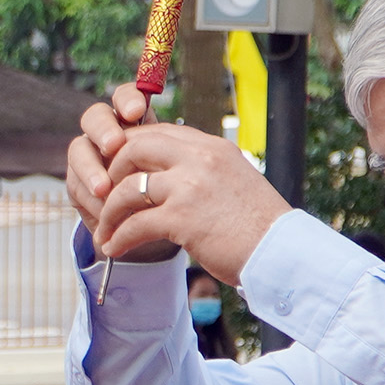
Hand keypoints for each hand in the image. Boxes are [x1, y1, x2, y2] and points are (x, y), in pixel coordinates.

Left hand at [66, 83, 288, 285]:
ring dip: (109, 211)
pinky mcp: (183, 218)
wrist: (281, 253)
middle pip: (135, 147)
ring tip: (104, 230)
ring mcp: (190, 186)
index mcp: (212, 147)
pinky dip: (119, 237)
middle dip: (111, 170)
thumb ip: (202, 170)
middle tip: (103, 193)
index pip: (159, 131)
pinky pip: (135, 224)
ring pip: (128, 188)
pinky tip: (114, 247)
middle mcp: (199, 158)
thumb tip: (171, 173)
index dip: (130, 147)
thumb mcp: (233, 181)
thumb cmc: (258, 226)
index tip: (117, 168)